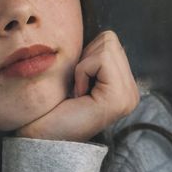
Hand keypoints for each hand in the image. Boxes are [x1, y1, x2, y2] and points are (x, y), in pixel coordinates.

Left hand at [16, 30, 139, 141]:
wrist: (39, 137)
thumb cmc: (49, 107)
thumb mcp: (76, 75)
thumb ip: (92, 56)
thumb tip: (100, 34)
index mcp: (124, 86)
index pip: (110, 40)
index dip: (85, 54)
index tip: (76, 83)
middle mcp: (132, 92)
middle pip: (110, 39)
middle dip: (86, 58)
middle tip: (77, 87)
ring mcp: (128, 97)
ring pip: (108, 46)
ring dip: (84, 65)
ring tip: (78, 91)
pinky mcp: (120, 98)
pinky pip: (102, 58)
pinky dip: (83, 71)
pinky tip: (78, 94)